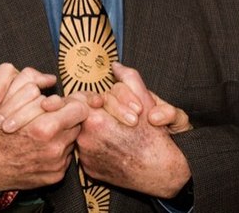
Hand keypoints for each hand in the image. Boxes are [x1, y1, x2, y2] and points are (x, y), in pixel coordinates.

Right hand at [0, 63, 90, 190]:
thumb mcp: (7, 106)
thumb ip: (28, 89)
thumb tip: (48, 78)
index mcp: (45, 128)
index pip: (79, 109)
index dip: (71, 103)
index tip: (61, 104)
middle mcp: (55, 147)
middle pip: (78, 123)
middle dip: (67, 117)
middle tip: (54, 116)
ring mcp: (57, 163)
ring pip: (72, 139)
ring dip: (63, 134)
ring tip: (44, 133)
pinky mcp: (56, 175)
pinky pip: (66, 157)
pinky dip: (57, 152)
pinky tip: (41, 149)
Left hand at [76, 63, 190, 197]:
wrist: (159, 172)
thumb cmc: (153, 137)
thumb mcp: (145, 100)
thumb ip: (128, 78)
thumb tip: (116, 65)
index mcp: (95, 120)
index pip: (79, 99)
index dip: (92, 98)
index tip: (101, 101)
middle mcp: (85, 140)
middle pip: (79, 116)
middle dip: (93, 111)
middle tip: (107, 112)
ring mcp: (85, 157)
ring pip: (81, 132)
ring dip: (93, 127)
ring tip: (113, 128)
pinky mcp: (89, 170)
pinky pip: (86, 150)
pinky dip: (95, 145)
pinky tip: (113, 144)